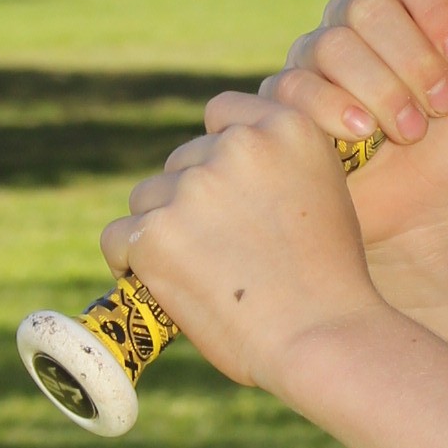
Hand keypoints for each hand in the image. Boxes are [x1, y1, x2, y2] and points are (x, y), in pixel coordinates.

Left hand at [102, 96, 382, 396]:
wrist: (321, 335)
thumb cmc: (329, 280)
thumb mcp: (323, 193)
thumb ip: (277, 167)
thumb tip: (220, 168)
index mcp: (287, 127)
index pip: (222, 112)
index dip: (217, 150)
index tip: (225, 187)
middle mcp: (237, 146)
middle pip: (182, 161)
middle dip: (191, 199)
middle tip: (220, 252)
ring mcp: (193, 188)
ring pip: (148, 198)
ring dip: (162, 229)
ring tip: (200, 275)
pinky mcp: (155, 233)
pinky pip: (117, 238)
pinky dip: (130, 261)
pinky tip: (158, 283)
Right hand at [263, 0, 447, 246]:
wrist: (430, 205)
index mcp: (407, 3)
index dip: (435, 5)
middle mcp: (355, 21)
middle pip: (368, 6)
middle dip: (414, 61)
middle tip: (443, 106)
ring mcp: (314, 57)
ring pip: (333, 46)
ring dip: (383, 93)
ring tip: (411, 131)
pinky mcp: (287, 100)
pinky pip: (297, 86)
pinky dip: (337, 112)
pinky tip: (362, 135)